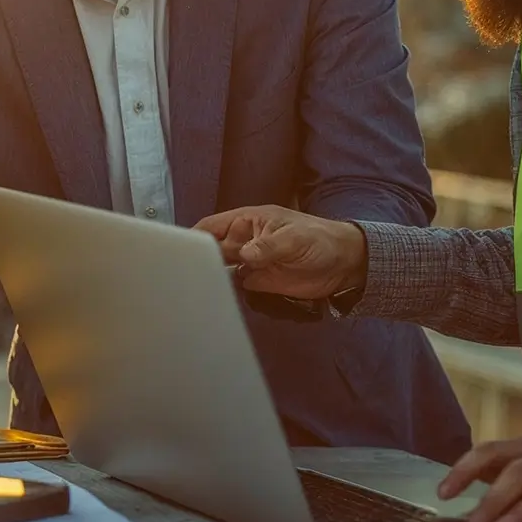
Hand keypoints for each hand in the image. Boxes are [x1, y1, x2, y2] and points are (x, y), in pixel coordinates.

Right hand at [194, 205, 366, 300]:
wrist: (344, 264)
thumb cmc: (320, 239)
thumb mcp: (295, 238)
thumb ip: (269, 246)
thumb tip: (244, 255)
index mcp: (246, 222)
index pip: (212, 226)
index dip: (193, 236)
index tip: (178, 251)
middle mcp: (242, 241)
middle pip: (210, 250)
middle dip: (196, 261)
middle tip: (180, 278)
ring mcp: (248, 262)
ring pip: (219, 268)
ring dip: (208, 277)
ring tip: (191, 291)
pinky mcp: (256, 281)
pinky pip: (234, 286)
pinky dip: (224, 292)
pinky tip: (213, 299)